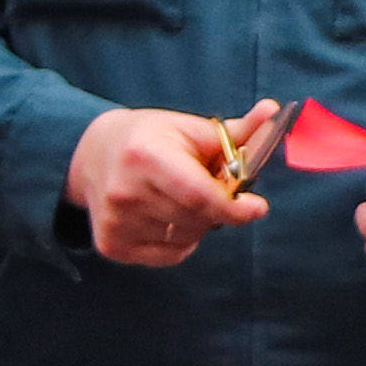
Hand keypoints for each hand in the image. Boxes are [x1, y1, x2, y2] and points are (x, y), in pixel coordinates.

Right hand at [69, 107, 272, 269]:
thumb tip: (275, 112)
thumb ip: (236, 131)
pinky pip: (170, 254)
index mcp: (145, 156)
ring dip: (199, 224)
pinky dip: (181, 240)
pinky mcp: (111, 245)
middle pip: (197, 219)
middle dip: (219, 210)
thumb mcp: (189, 127)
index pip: (199, 196)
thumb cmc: (149, 138)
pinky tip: (168, 216)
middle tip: (214, 190)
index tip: (256, 207)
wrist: (90, 154)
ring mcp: (116, 222)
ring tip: (183, 199)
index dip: (234, 208)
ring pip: (187, 238)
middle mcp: (125, 192)